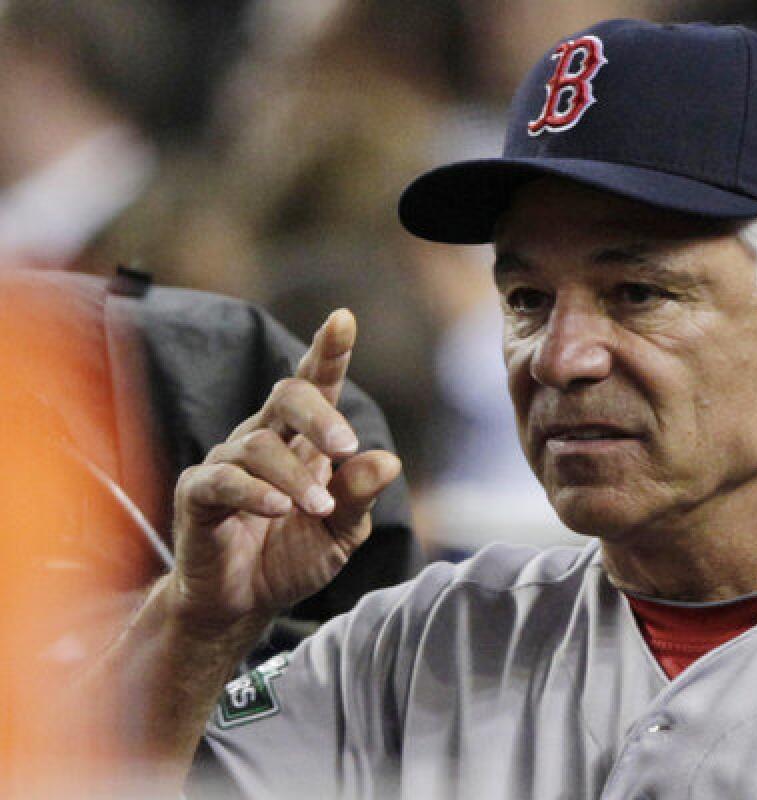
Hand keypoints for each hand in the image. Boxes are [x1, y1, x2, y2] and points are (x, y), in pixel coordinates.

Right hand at [169, 309, 401, 629]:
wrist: (241, 605)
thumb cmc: (291, 558)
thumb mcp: (340, 532)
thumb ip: (359, 496)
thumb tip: (388, 460)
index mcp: (301, 440)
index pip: (315, 385)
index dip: (328, 352)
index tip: (343, 319)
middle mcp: (262, 439)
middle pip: (288, 396)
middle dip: (320, 415)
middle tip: (345, 446)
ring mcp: (226, 463)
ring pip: (260, 445)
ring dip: (296, 477)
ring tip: (318, 508)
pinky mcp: (197, 494)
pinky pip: (223, 480)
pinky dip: (255, 492)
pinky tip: (280, 508)